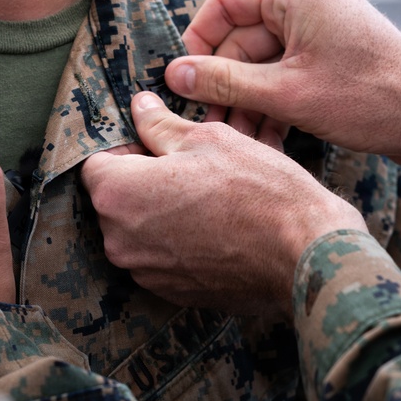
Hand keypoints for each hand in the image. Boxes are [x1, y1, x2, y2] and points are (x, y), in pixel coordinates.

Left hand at [82, 92, 366, 316]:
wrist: (304, 254)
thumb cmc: (257, 190)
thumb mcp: (207, 139)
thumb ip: (160, 125)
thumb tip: (139, 107)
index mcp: (117, 194)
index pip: (95, 163)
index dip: (126, 147)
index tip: (157, 143)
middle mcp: (118, 239)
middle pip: (114, 198)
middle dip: (142, 180)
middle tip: (188, 167)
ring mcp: (143, 272)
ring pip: (139, 228)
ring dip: (162, 210)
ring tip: (207, 195)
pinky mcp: (170, 293)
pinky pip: (161, 256)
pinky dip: (178, 240)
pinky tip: (215, 225)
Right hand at [169, 0, 400, 165]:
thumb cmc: (369, 100)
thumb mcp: (285, 94)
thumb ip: (224, 82)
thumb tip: (175, 74)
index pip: (224, 4)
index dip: (199, 42)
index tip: (185, 80)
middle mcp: (308, 2)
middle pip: (241, 40)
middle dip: (225, 85)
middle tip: (211, 124)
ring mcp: (320, 30)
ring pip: (261, 63)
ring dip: (246, 102)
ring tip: (238, 141)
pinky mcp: (329, 57)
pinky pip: (284, 74)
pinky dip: (271, 104)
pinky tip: (263, 140)